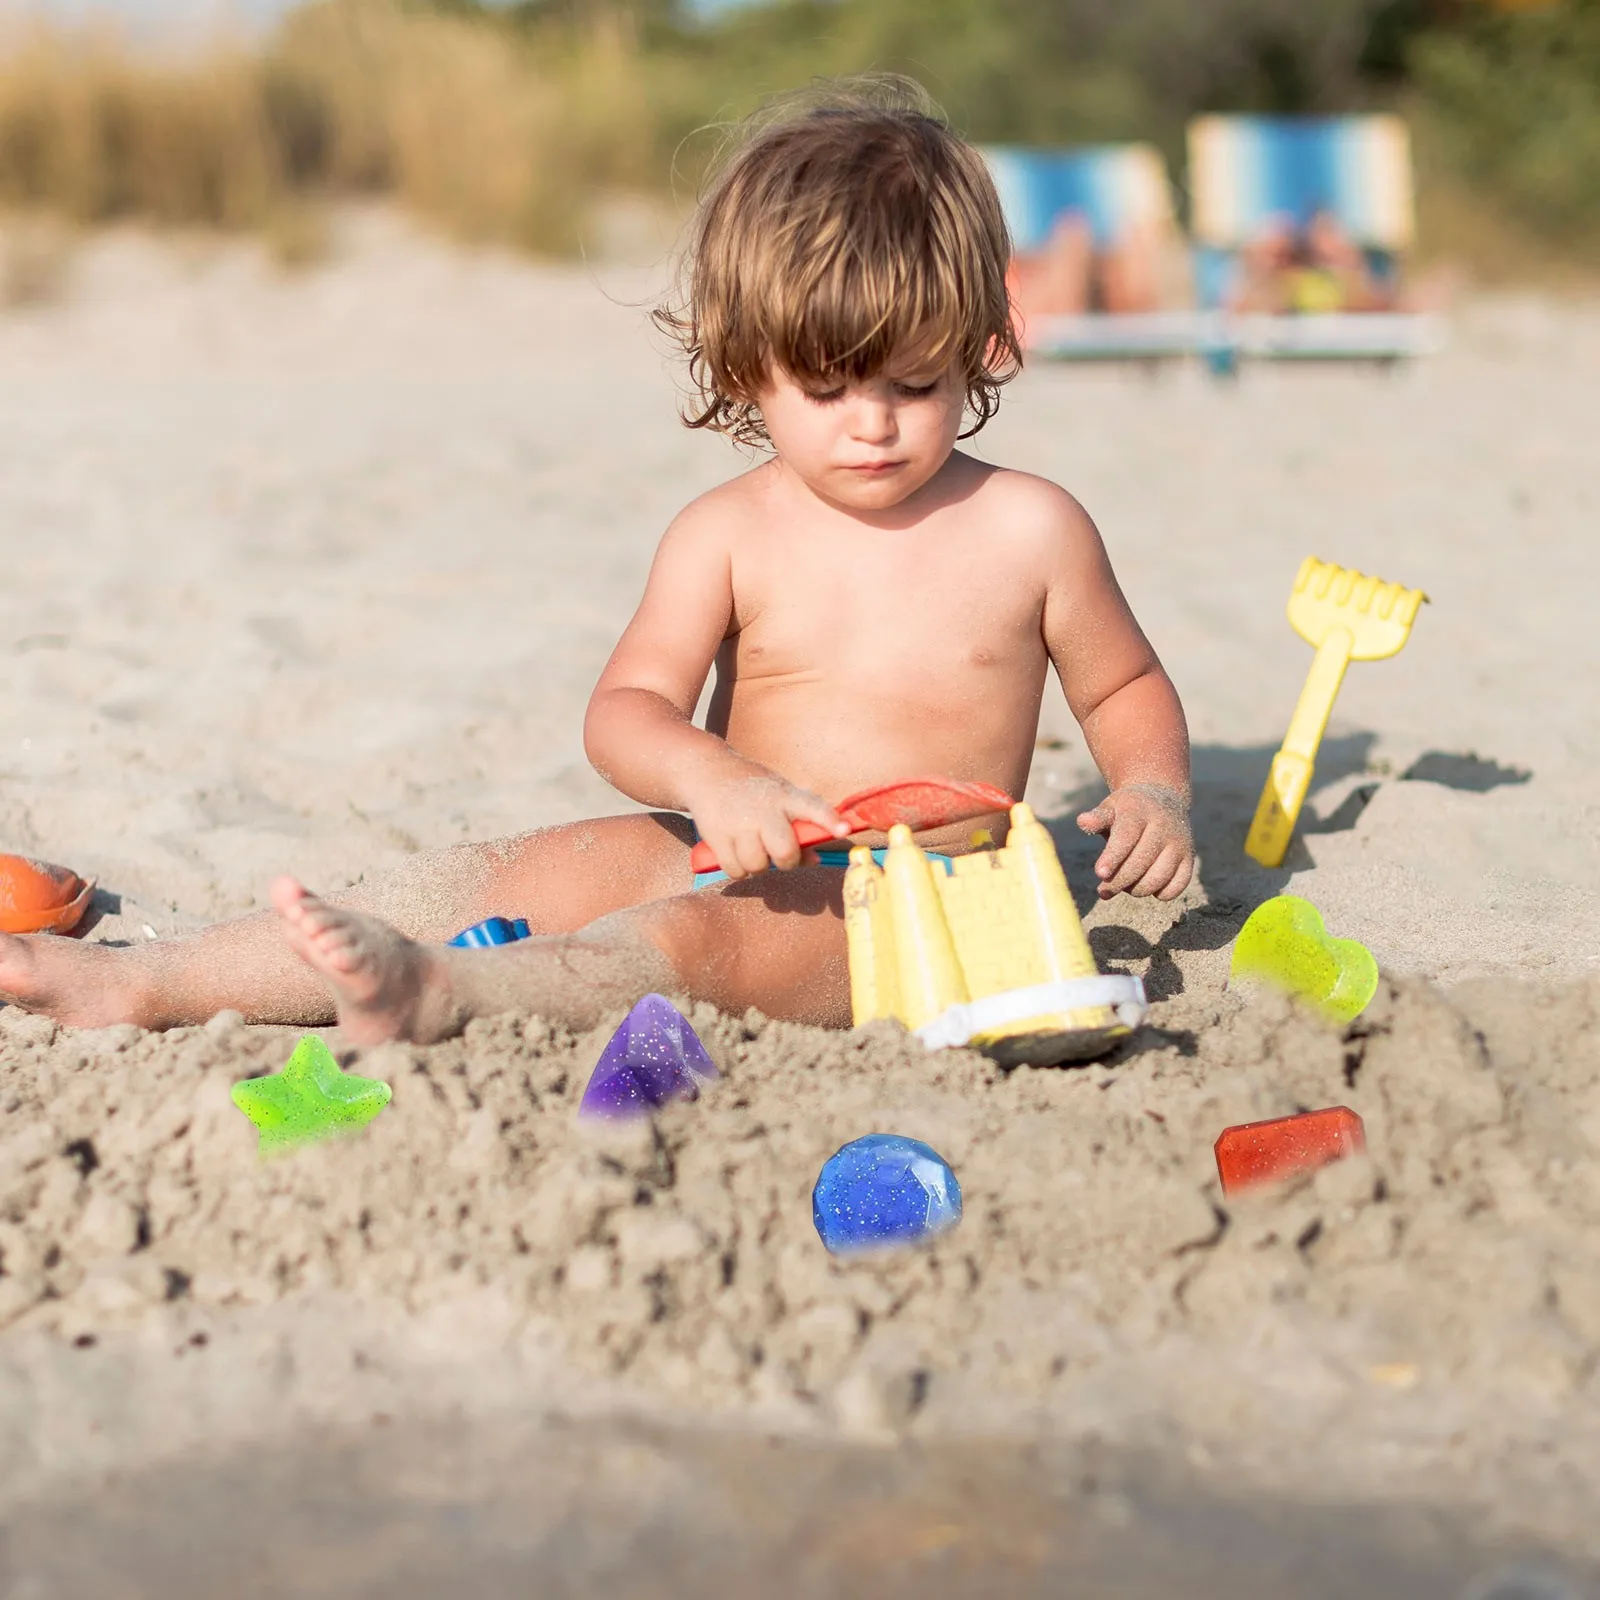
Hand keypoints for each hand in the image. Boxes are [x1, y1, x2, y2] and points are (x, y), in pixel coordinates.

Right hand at [688, 766, 850, 879]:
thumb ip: (799, 825)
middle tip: (780, 855)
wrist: (707, 773)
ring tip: (753, 850)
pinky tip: (737, 853)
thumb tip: (815, 859)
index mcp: (785, 796)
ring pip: (758, 866)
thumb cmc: (752, 790)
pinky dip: (738, 869)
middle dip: (787, 861)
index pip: (813, 807)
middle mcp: (763, 809)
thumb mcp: (779, 796)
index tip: (844, 830)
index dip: (829, 820)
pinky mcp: (717, 836)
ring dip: (758, 866)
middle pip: (785, 851)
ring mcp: (739, 824)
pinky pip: (735, 870)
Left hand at [1077, 783, 1193, 900]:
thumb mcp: (1111, 808)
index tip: (1100, 874)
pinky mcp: (1189, 859)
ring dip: (1136, 889)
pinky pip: (1175, 888)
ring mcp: (1180, 844)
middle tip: (1103, 890)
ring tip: (1124, 884)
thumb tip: (1083, 821)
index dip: (1113, 857)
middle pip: (1140, 863)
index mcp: (1140, 811)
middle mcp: (1164, 827)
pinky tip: (1145, 884)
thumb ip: (1098, 818)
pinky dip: (1159, 894)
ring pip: (1158, 879)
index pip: (1127, 837)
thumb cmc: (1129, 810)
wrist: (1164, 801)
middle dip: (1118, 882)